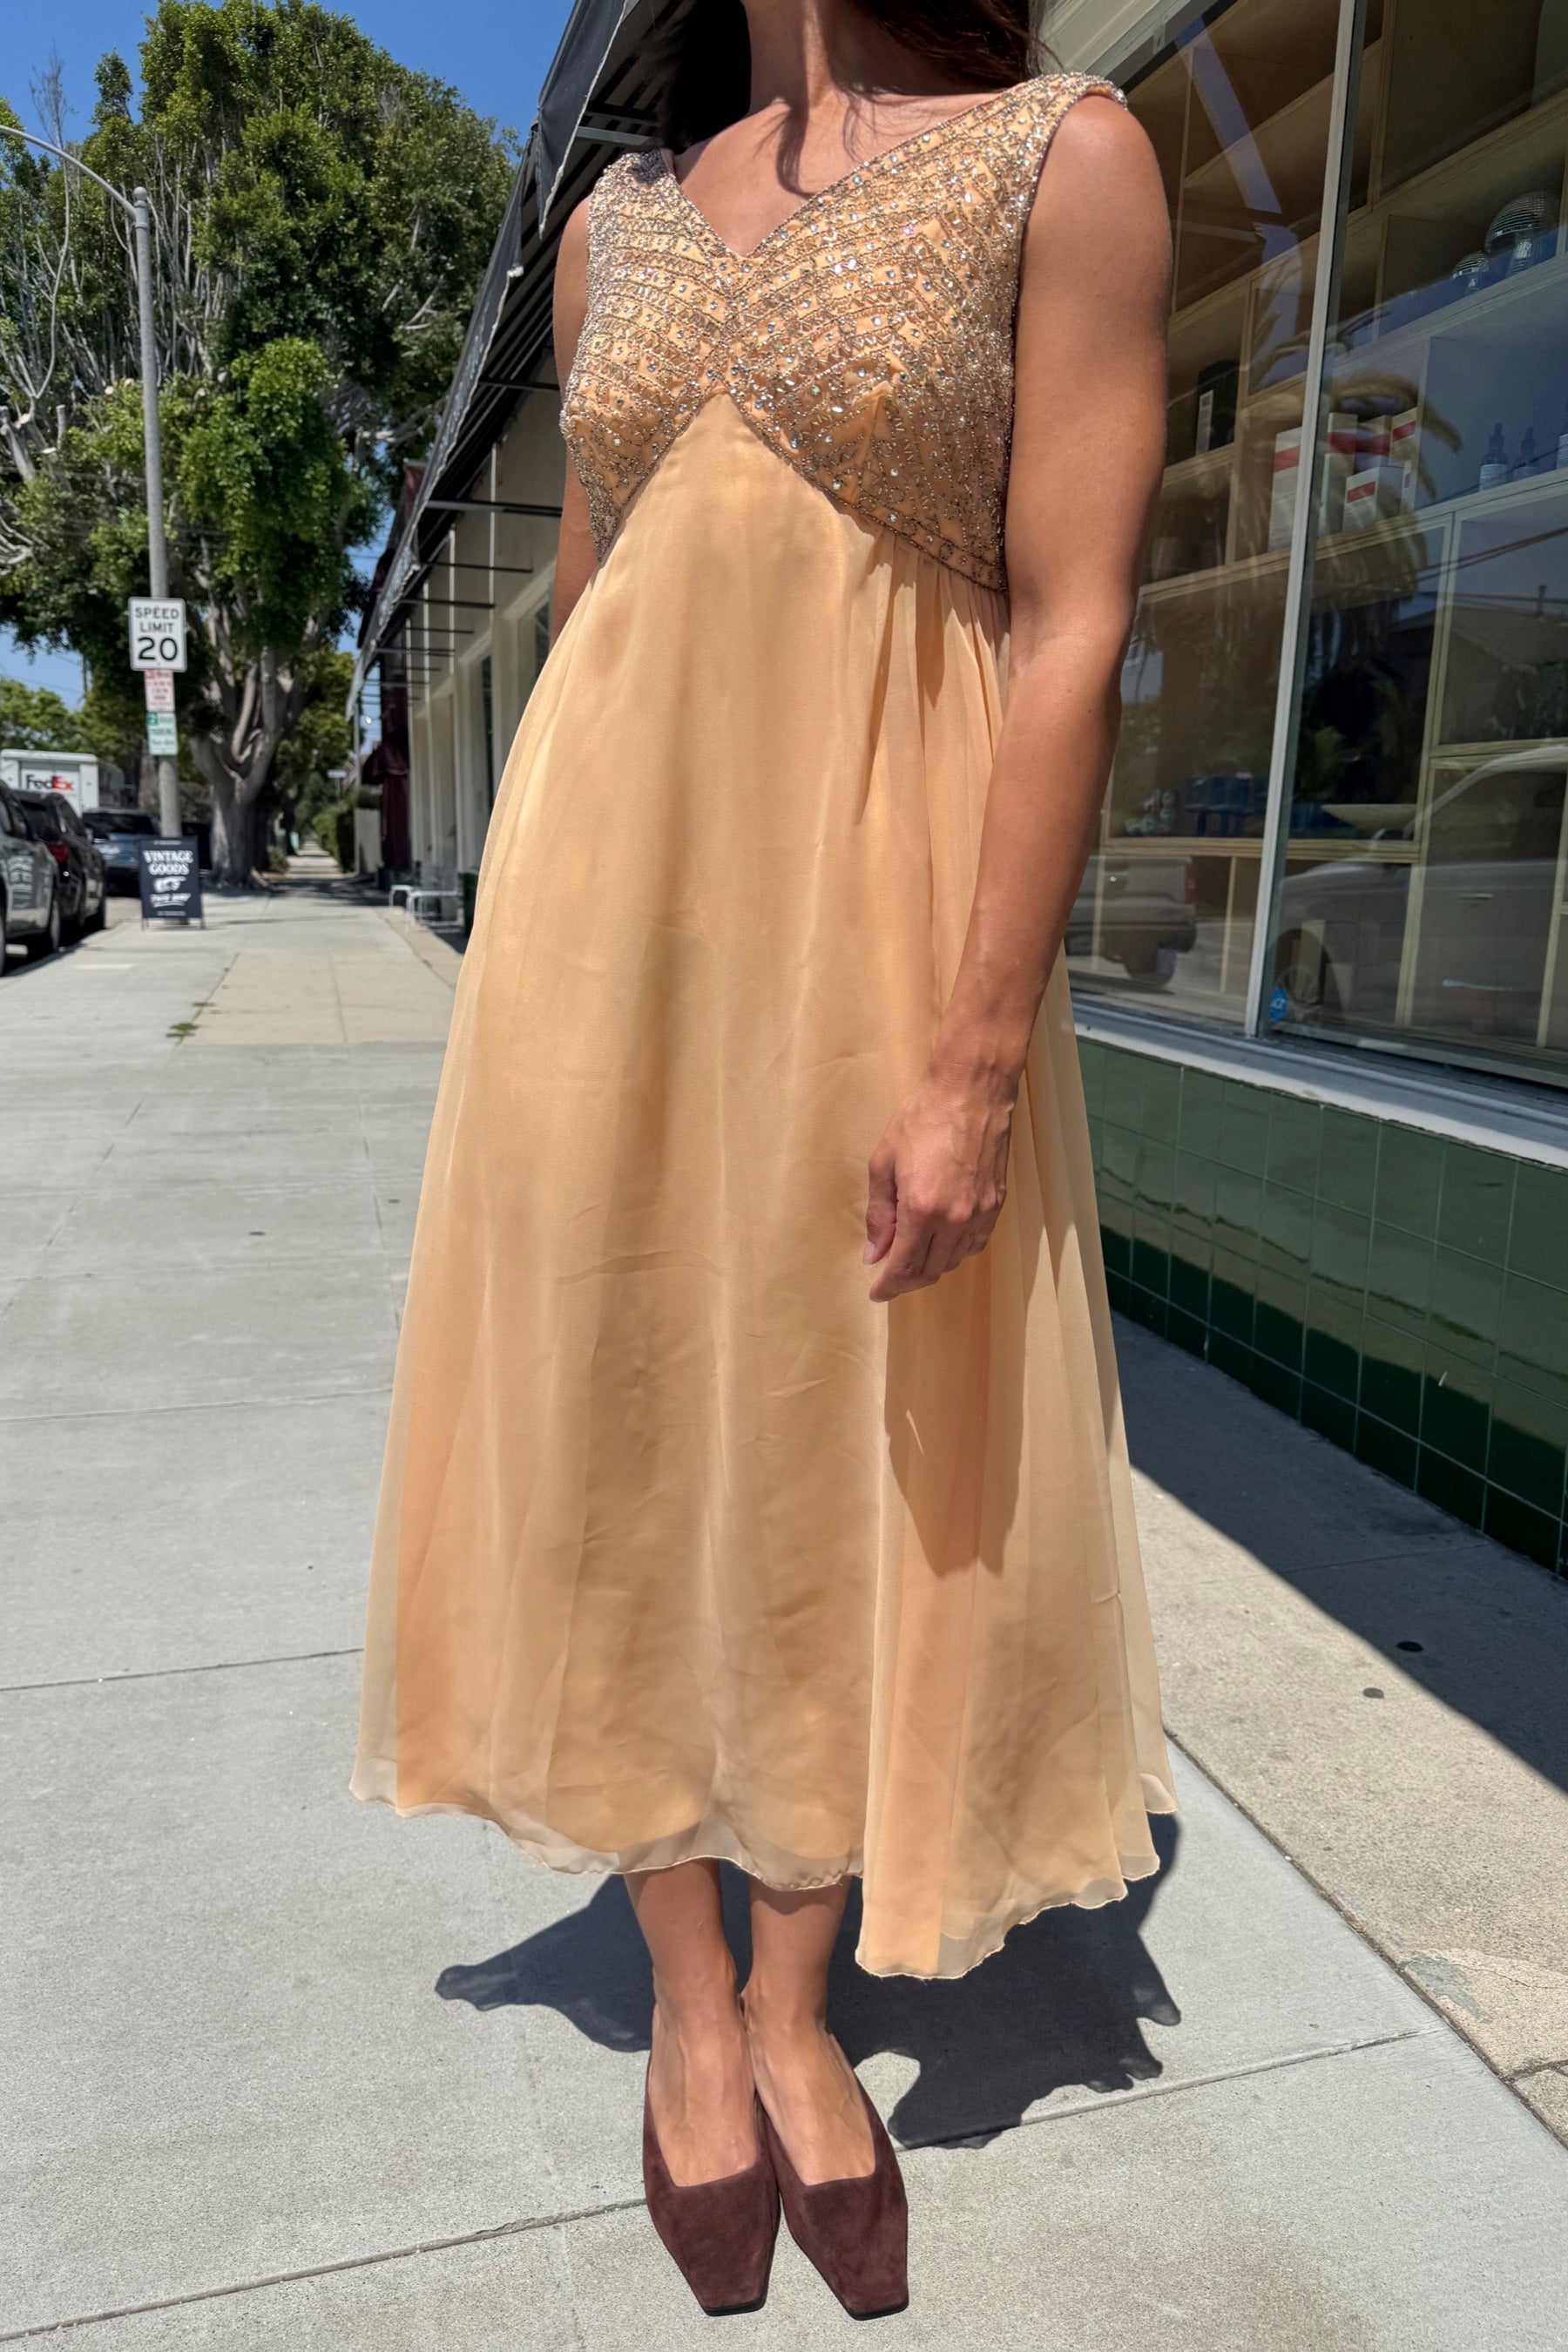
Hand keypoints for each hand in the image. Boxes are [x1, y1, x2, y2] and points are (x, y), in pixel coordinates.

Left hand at [863, 1062, 1015, 1301]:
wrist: (971, 1090)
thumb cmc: (922, 1118)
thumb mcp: (884, 1163)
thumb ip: (879, 1214)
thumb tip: (874, 1252)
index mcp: (922, 1209)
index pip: (903, 1266)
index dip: (888, 1286)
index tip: (876, 1293)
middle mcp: (955, 1219)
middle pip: (930, 1270)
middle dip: (907, 1280)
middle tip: (890, 1278)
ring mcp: (980, 1213)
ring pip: (955, 1261)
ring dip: (932, 1267)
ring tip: (913, 1260)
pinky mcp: (996, 1204)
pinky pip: (975, 1244)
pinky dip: (956, 1252)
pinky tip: (942, 1244)